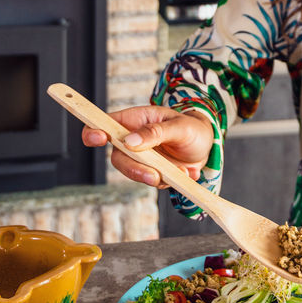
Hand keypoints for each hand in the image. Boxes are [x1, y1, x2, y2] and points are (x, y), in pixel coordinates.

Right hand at [81, 105, 213, 186]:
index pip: (106, 123)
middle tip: (154, 176)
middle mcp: (133, 140)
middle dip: (133, 168)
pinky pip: (151, 182)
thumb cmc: (192, 129)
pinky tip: (185, 172)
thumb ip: (156, 132)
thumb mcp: (180, 126)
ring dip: (153, 177)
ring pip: (133, 173)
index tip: (98, 138)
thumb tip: (130, 141)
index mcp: (136, 120)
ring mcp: (141, 158)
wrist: (207, 147)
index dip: (95, 131)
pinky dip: (168, 181)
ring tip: (180, 172)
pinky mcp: (151, 173)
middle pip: (117, 156)